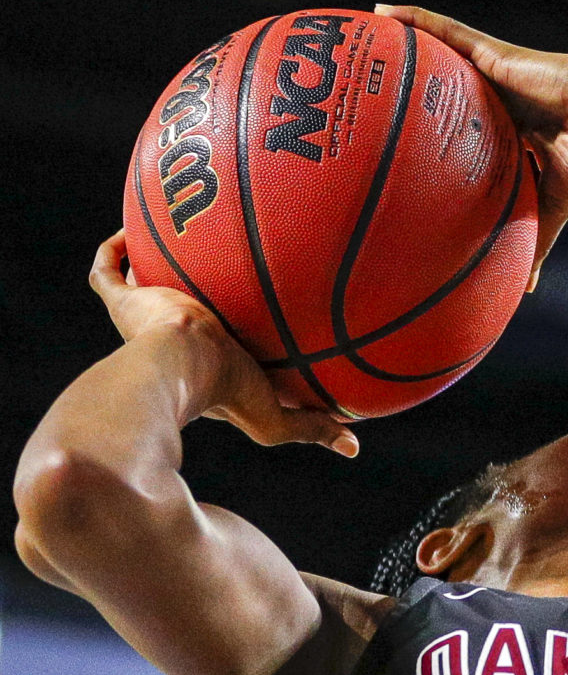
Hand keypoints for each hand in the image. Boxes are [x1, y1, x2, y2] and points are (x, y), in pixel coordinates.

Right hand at [89, 233, 358, 455]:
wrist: (182, 366)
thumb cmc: (226, 395)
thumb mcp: (277, 418)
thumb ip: (313, 426)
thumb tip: (354, 448)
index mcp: (199, 370)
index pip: (209, 352)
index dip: (223, 341)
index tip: (247, 323)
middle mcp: (166, 344)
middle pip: (171, 316)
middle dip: (183, 298)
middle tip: (210, 272)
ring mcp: (141, 321)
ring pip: (137, 291)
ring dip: (147, 270)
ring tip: (170, 238)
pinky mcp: (123, 303)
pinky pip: (106, 271)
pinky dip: (115, 249)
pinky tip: (134, 227)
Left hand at [375, 5, 567, 276]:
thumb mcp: (549, 208)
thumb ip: (532, 242)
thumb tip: (524, 291)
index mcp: (504, 129)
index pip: (459, 128)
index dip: (431, 131)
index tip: (397, 143)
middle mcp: (494, 96)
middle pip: (442, 88)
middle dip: (409, 86)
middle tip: (365, 92)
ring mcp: (492, 71)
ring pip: (438, 53)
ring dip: (403, 43)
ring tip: (364, 39)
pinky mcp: (494, 53)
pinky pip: (448, 32)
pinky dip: (418, 21)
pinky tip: (386, 13)